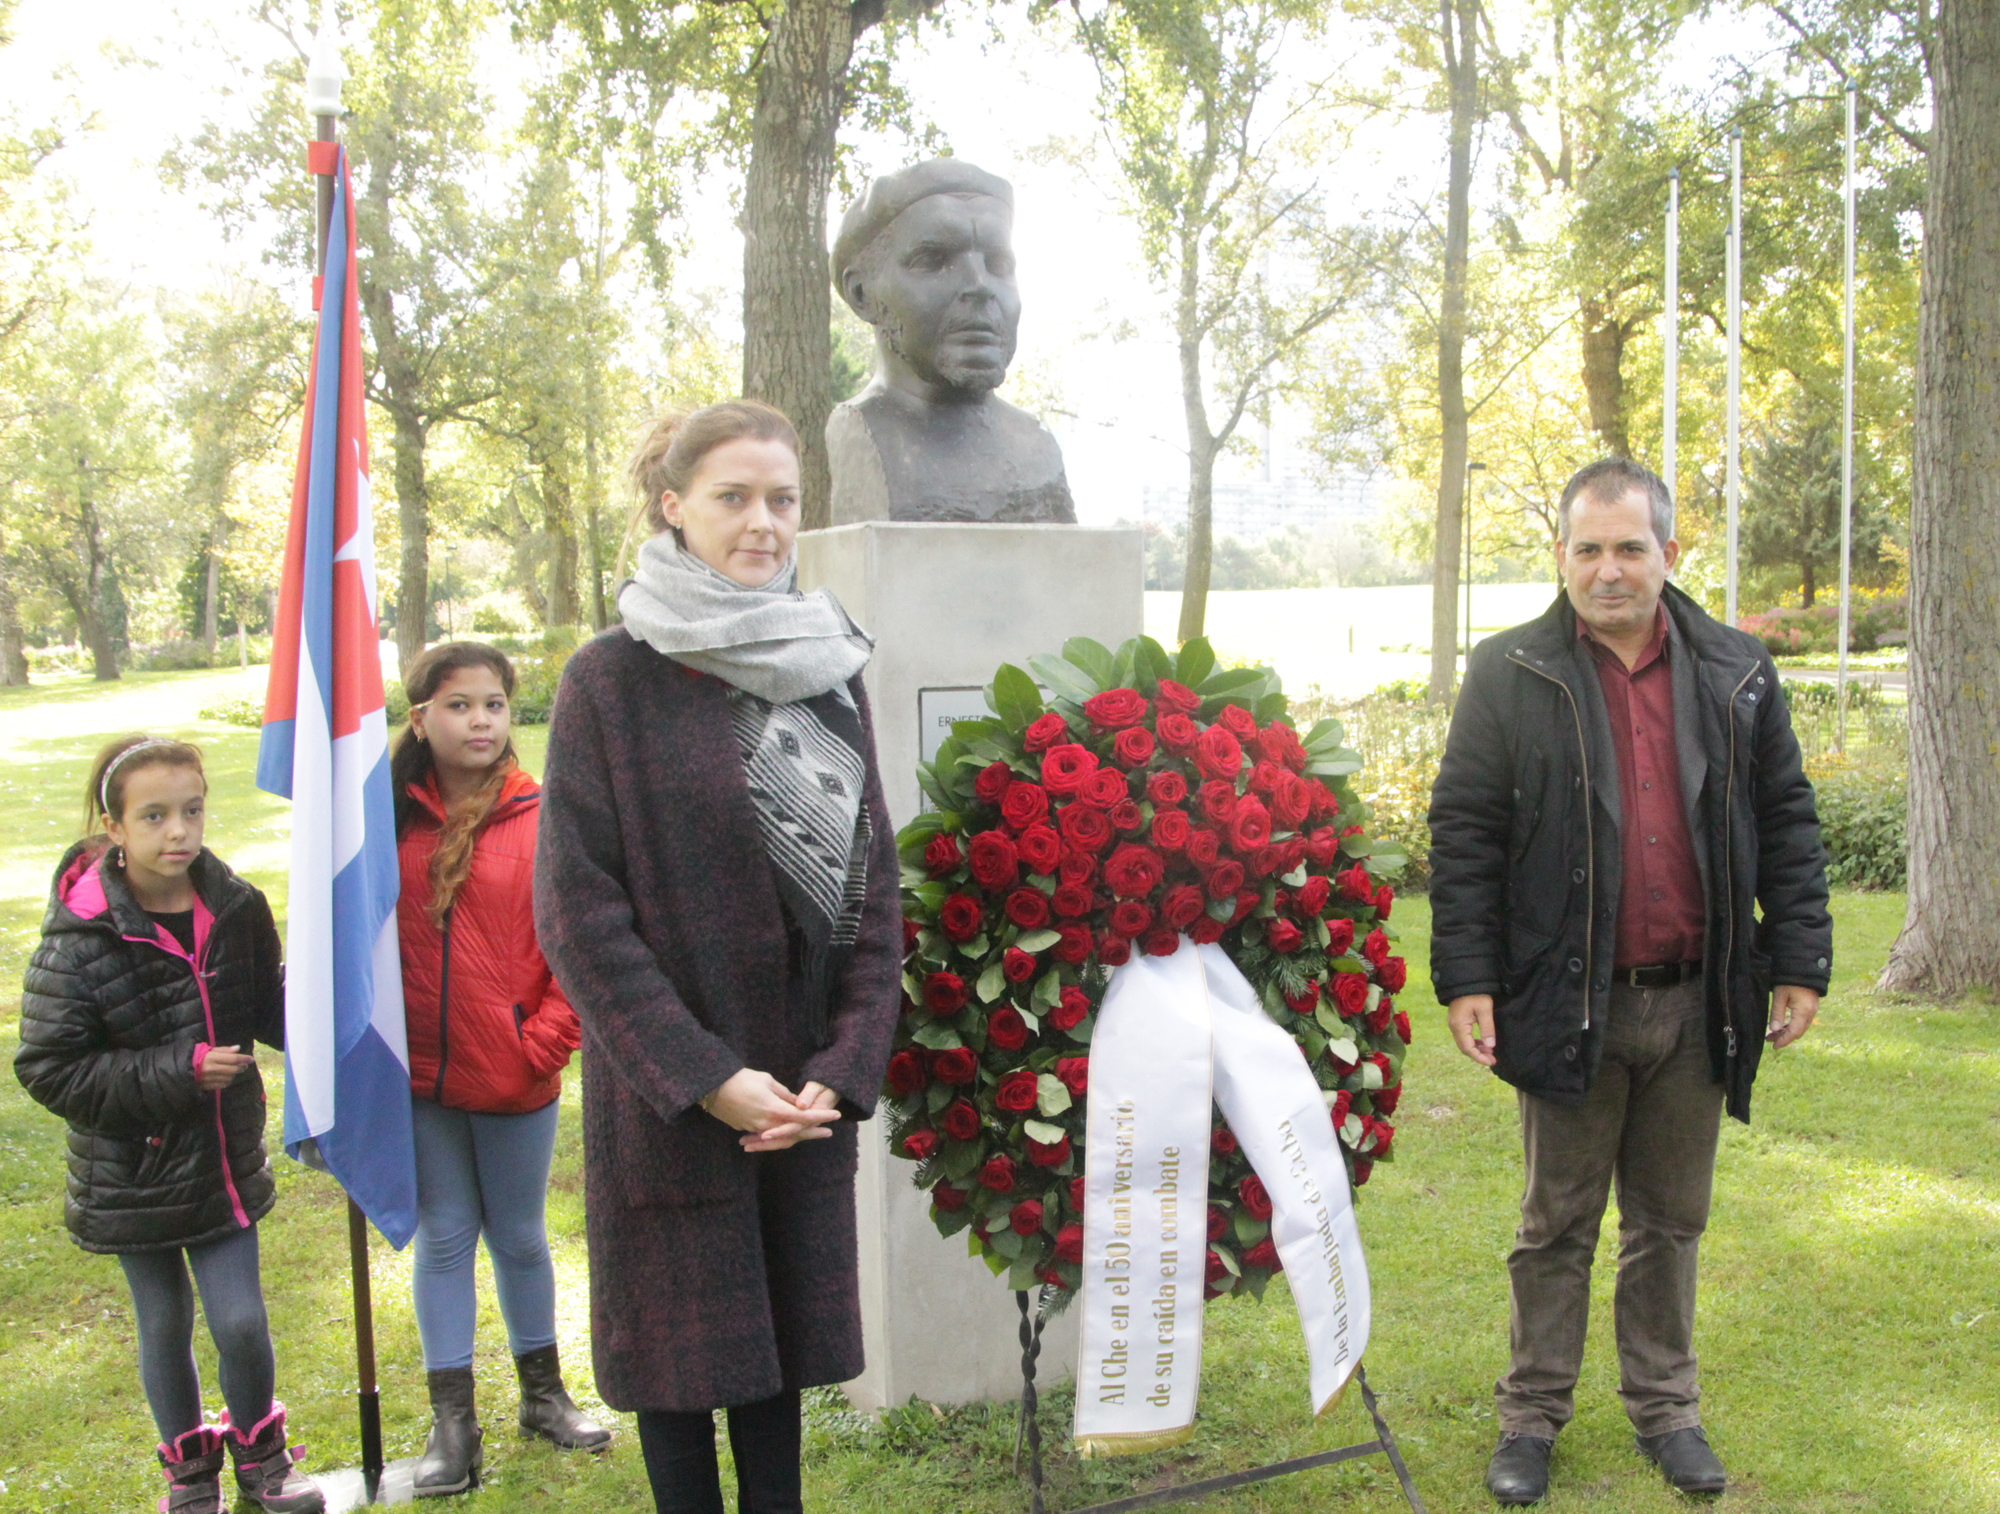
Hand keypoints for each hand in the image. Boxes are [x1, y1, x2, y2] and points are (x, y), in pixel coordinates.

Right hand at [196, 1047, 254, 1090]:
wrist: (182, 1069)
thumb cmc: (197, 1057)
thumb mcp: (209, 1050)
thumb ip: (224, 1050)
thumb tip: (238, 1048)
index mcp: (211, 1057)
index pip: (232, 1058)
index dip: (244, 1058)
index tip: (251, 1059)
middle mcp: (210, 1068)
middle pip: (233, 1069)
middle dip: (241, 1067)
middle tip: (245, 1066)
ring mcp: (208, 1078)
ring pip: (229, 1077)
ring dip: (233, 1074)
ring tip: (232, 1070)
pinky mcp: (207, 1086)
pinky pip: (223, 1084)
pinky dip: (227, 1081)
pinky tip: (225, 1077)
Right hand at [704, 1069, 839, 1151]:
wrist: (713, 1088)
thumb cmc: (741, 1079)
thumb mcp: (767, 1081)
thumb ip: (784, 1094)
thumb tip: (798, 1102)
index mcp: (775, 1109)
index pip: (803, 1116)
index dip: (821, 1116)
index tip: (836, 1116)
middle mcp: (767, 1124)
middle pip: (795, 1132)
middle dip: (813, 1132)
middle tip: (829, 1133)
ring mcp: (756, 1129)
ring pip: (781, 1138)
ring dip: (797, 1137)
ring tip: (811, 1135)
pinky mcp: (747, 1129)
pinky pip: (767, 1138)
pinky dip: (779, 1138)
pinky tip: (786, 1137)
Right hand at [1447, 994, 1496, 1066]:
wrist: (1464, 980)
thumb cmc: (1476, 993)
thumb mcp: (1485, 1009)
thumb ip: (1487, 1028)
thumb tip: (1490, 1046)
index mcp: (1459, 1025)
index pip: (1468, 1048)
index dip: (1479, 1057)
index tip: (1491, 1062)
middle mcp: (1454, 1027)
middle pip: (1464, 1048)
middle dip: (1478, 1055)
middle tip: (1493, 1059)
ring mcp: (1454, 1024)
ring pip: (1464, 1043)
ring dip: (1476, 1049)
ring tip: (1490, 1052)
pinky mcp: (1457, 1021)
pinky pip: (1464, 1037)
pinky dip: (1473, 1042)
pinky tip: (1483, 1043)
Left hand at [1766, 985, 1819, 1048]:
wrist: (1803, 966)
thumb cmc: (1789, 980)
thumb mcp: (1779, 996)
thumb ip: (1777, 1013)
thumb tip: (1774, 1030)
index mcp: (1804, 1011)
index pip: (1794, 1032)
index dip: (1784, 1041)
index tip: (1774, 1046)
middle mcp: (1811, 1012)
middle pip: (1798, 1031)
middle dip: (1784, 1037)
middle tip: (1769, 1040)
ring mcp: (1813, 1009)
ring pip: (1801, 1026)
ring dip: (1788, 1031)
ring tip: (1772, 1034)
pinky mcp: (1811, 1006)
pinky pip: (1802, 1020)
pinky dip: (1792, 1025)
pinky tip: (1782, 1026)